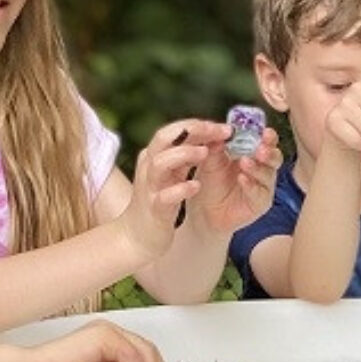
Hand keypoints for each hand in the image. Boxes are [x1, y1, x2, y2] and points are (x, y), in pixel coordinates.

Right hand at [118, 124, 220, 261]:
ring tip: (206, 153)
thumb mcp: (172, 175)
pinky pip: (165, 196)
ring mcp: (150, 188)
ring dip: (184, 154)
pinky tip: (197, 186)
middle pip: (165, 138)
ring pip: (160, 163)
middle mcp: (149, 167)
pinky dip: (181, 189)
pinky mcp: (154, 209)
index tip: (223, 127)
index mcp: (154, 156)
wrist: (137, 236)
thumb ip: (187, 157)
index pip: (174, 131)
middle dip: (193, 131)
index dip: (199, 125)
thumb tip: (212, 138)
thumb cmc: (158, 202)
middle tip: (220, 132)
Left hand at [187, 119, 284, 234]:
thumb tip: (224, 130)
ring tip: (245, 162)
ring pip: (269, 174)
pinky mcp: (260, 203)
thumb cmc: (210, 181)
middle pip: (275, 157)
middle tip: (261, 148)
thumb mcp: (211, 159)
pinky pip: (259, 193)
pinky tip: (241, 179)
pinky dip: (251, 185)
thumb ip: (217, 144)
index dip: (268, 136)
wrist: (203, 210)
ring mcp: (263, 186)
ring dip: (258, 167)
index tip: (264, 131)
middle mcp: (262, 168)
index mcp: (253, 152)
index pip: (266, 141)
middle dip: (269, 151)